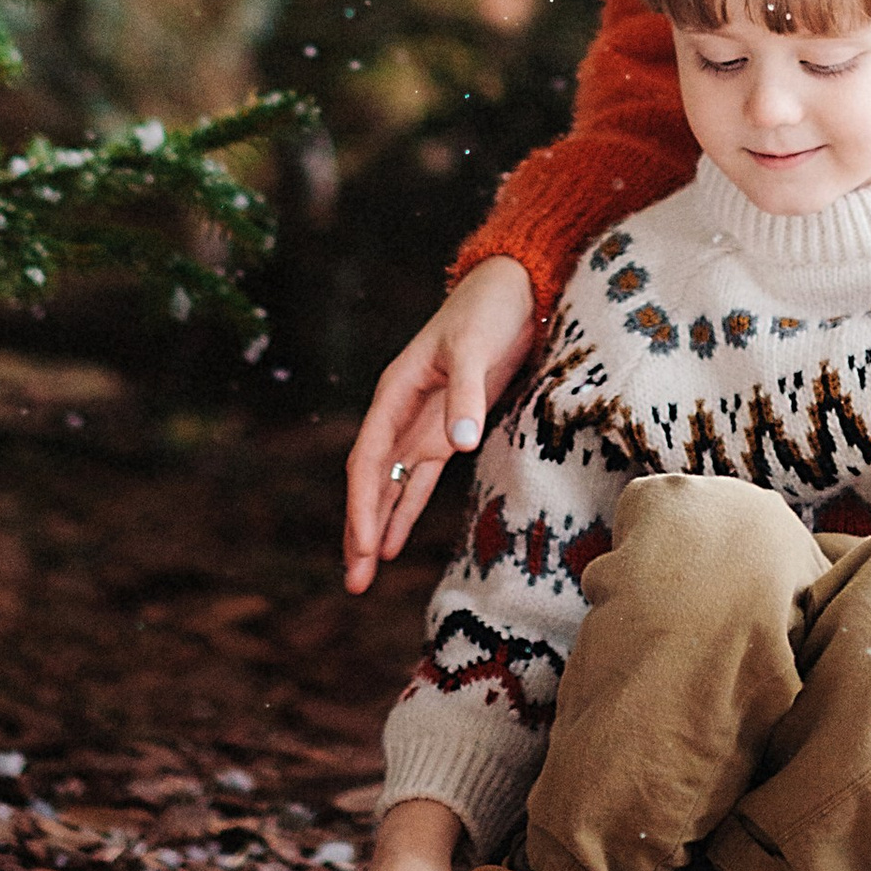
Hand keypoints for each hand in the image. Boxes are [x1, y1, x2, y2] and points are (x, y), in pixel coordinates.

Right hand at [343, 255, 538, 590]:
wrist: (515, 288)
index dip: (363, 503)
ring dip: (378, 527)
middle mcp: (402, 412)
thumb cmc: (488, 309)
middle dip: (361, 529)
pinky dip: (405, 508)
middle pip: (372, 480)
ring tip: (363, 575)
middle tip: (354, 582)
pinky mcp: (450, 429)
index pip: (369, 458)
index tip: (364, 545)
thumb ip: (466, 393)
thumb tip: (457, 443)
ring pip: (391, 486)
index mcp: (396, 391)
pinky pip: (419, 478)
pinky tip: (394, 541)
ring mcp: (424, 423)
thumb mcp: (475, 346)